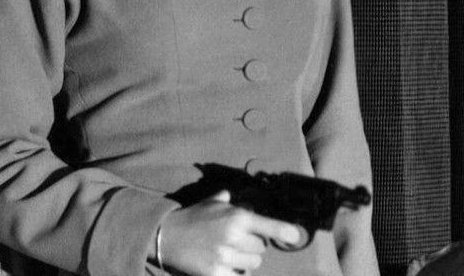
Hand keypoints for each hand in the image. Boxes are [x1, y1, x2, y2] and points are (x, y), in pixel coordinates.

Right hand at [157, 190, 303, 275]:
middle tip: (238, 242)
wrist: (165, 235)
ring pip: (253, 264)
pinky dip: (236, 272)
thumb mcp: (213, 202)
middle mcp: (234, 237)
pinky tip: (226, 266)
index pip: (270, 226)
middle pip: (261, 248)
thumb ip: (230, 199)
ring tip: (230, 253)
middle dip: (253, 246)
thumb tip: (241, 196)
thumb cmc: (193, 217)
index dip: (286, 232)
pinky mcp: (215, 273)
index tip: (297, 236)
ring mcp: (225, 257)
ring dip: (246, 260)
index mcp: (237, 217)